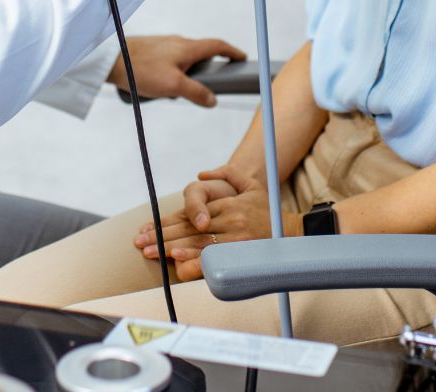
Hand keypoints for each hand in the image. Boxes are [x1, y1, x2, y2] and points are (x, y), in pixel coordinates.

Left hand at [107, 35, 245, 106]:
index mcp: (187, 47)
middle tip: (207, 87)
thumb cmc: (141, 69)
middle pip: (201, 53)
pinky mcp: (152, 50)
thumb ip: (196, 93)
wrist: (111, 59)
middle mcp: (178, 42)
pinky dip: (173, 73)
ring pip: (184, 59)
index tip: (242, 58)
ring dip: (187, 74)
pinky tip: (158, 88)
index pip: (217, 45)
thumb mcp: (173, 86)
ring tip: (173, 93)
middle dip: (208, 69)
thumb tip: (212, 100)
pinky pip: (170, 62)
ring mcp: (164, 45)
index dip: (232, 52)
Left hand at [133, 165, 283, 280]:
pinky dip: (195, 261)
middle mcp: (229, 218)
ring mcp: (235, 238)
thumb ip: (227, 174)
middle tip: (140, 242)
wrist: (295, 234)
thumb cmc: (268, 210)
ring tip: (152, 252)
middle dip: (162, 236)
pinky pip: (214, 258)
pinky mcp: (242, 255)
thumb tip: (202, 173)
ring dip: (172, 248)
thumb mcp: (251, 185)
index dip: (168, 221)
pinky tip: (179, 263)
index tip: (148, 227)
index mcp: (227, 203)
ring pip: (198, 242)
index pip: (190, 212)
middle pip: (189, 227)